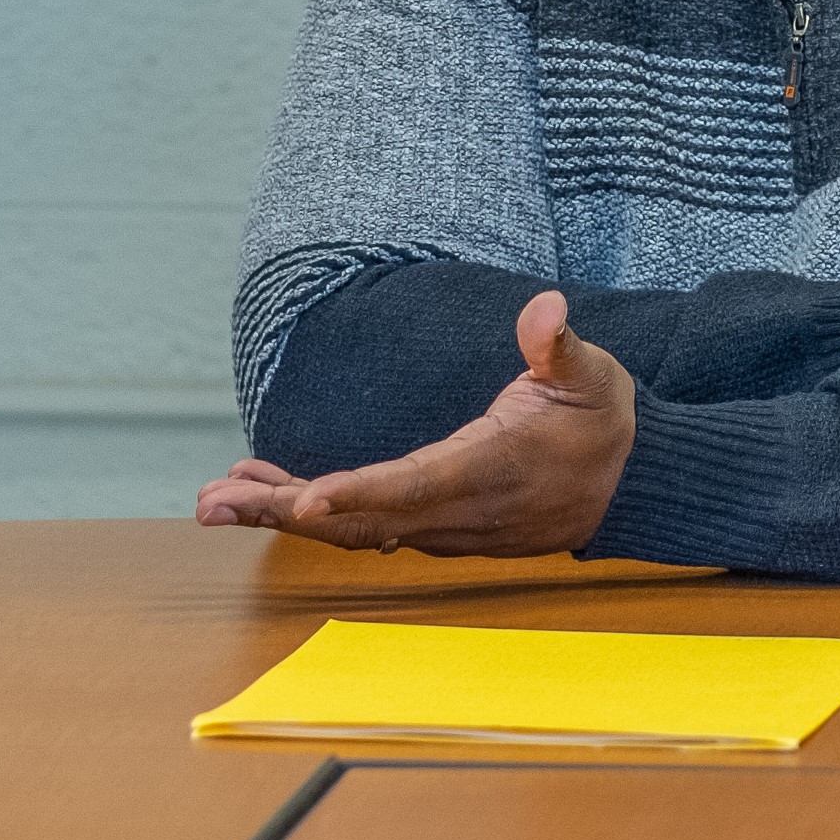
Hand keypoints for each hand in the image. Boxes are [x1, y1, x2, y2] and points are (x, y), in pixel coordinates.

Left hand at [194, 292, 634, 556]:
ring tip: (216, 498)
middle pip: (359, 521)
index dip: (358, 494)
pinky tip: (266, 494)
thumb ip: (560, 346)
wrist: (628, 482)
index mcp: (488, 469)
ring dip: (282, 515)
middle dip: (281, 513)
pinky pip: (362, 528)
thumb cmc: (601, 421)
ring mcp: (441, 525)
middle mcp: (456, 511)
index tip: (304, 500)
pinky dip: (311, 514)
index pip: (414, 485)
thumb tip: (544, 309)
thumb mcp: (591, 376)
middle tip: (211, 503)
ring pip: (352, 530)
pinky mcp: (433, 525)